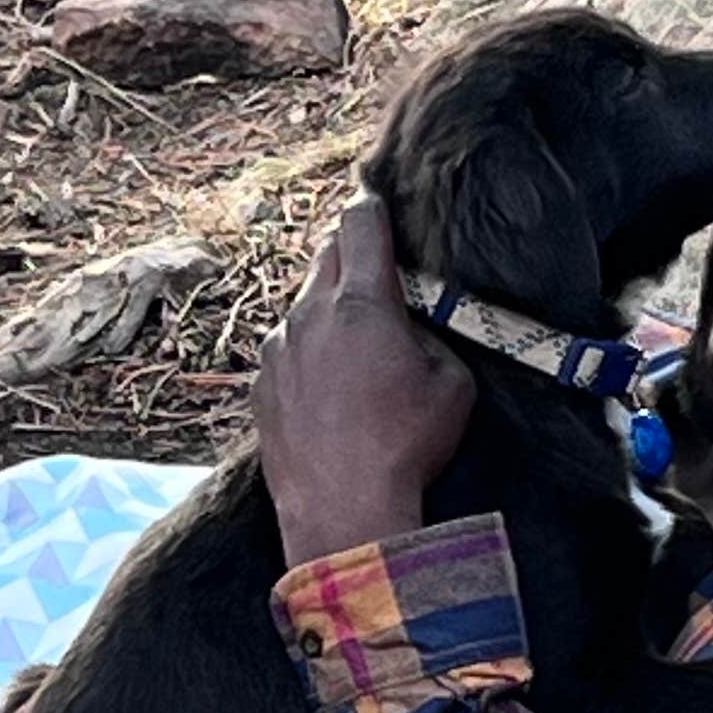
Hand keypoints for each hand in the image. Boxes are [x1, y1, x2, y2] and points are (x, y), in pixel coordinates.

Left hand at [256, 193, 476, 567]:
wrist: (344, 512)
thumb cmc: (405, 448)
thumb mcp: (452, 387)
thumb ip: (433, 340)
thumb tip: (415, 332)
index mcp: (364, 303)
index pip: (361, 223)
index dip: (371, 205)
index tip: (375, 201)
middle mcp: (312, 315)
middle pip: (327, 254)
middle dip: (350, 253)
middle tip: (373, 269)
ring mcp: (279, 349)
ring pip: (304, 305)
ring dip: (329, 311)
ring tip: (356, 347)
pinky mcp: (261, 385)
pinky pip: (287, 352)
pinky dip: (308, 356)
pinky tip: (330, 391)